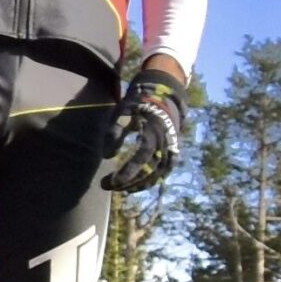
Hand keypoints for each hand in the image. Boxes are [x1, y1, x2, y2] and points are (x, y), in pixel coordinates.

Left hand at [102, 67, 185, 194]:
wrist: (166, 92)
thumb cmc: (140, 100)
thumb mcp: (123, 110)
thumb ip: (114, 131)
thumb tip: (106, 156)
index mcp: (154, 130)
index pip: (141, 157)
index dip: (127, 172)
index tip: (111, 182)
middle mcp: (166, 141)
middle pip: (150, 170)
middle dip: (129, 182)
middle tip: (107, 186)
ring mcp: (172, 146)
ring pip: (158, 173)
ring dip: (139, 184)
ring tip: (119, 189)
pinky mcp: (173, 149)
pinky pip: (164, 169)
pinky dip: (152, 179)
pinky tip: (136, 186)